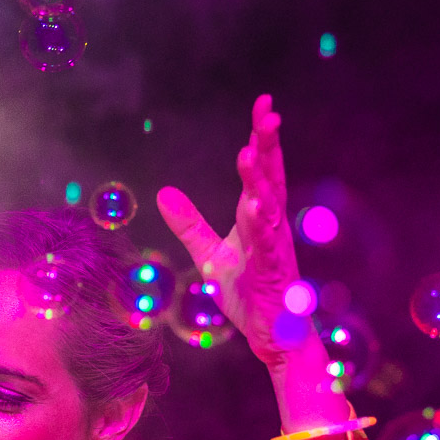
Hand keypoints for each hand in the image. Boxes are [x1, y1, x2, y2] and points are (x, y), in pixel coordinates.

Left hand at [156, 94, 301, 364]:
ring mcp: (275, 249)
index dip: (263, 139)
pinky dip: (262, 227)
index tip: (264, 105)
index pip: (262, 170)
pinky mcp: (274, 275)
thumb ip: (190, 224)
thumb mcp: (210, 253)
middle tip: (268, 114)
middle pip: (271, 179)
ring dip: (260, 181)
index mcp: (260, 217)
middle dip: (270, 146)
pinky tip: (256, 207)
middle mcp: (272, 227)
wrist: (269, 334)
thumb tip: (163, 193)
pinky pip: (268, 247)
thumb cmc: (248, 292)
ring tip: (250, 154)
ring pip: (270, 209)